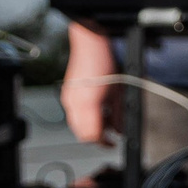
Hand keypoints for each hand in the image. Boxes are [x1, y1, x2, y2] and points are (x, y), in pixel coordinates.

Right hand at [61, 22, 117, 143]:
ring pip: (77, 126)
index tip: (111, 143)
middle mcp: (74, 104)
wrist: (90, 45)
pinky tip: (97, 109)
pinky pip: (73, 114)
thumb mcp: (119, 93)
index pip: (92, 135)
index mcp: (88, 104)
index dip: (103, 142)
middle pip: (82, 134)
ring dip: (90, 127)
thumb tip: (120, 131)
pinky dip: (84, 118)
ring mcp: (68, 99)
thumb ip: (119, 115)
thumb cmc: (105, 63)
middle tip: (110, 135)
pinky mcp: (66, 95)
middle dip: (96, 137)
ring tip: (106, 119)